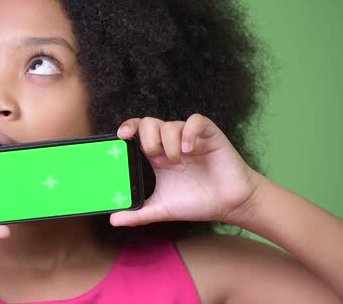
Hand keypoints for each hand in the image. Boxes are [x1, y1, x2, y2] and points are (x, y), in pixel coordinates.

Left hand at [110, 114, 261, 226]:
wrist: (229, 205)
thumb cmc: (197, 202)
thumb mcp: (162, 208)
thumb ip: (139, 214)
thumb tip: (113, 220)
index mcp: (157, 155)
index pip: (137, 132)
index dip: (128, 128)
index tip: (120, 137)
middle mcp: (171, 143)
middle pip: (149, 123)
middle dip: (148, 140)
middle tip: (156, 159)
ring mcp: (190, 138)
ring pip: (170, 124)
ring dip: (169, 145)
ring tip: (179, 164)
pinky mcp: (209, 135)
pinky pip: (195, 121)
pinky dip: (188, 133)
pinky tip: (189, 150)